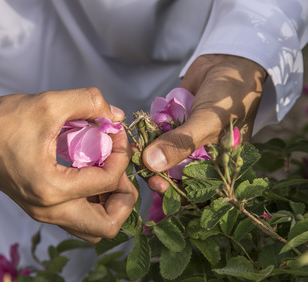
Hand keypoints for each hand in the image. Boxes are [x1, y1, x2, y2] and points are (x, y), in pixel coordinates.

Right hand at [0, 88, 137, 242]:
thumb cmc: (1, 121)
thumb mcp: (48, 103)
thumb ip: (89, 102)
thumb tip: (116, 115)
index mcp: (51, 188)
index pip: (107, 181)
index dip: (121, 154)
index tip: (114, 132)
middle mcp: (48, 210)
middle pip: (105, 226)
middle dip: (123, 197)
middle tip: (120, 168)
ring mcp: (42, 212)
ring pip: (92, 227)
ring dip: (108, 203)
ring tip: (107, 170)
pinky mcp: (38, 207)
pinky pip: (76, 217)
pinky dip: (92, 201)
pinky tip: (89, 171)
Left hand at [143, 54, 266, 193]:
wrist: (228, 62)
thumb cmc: (230, 95)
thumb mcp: (208, 121)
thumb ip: (181, 143)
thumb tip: (151, 163)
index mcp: (220, 166)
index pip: (197, 192)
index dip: (177, 193)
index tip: (158, 185)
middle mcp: (202, 158)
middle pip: (175, 176)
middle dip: (157, 174)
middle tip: (142, 169)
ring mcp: (186, 142)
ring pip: (162, 157)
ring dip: (147, 156)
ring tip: (134, 152)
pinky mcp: (173, 127)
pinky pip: (156, 138)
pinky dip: (146, 138)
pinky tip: (136, 138)